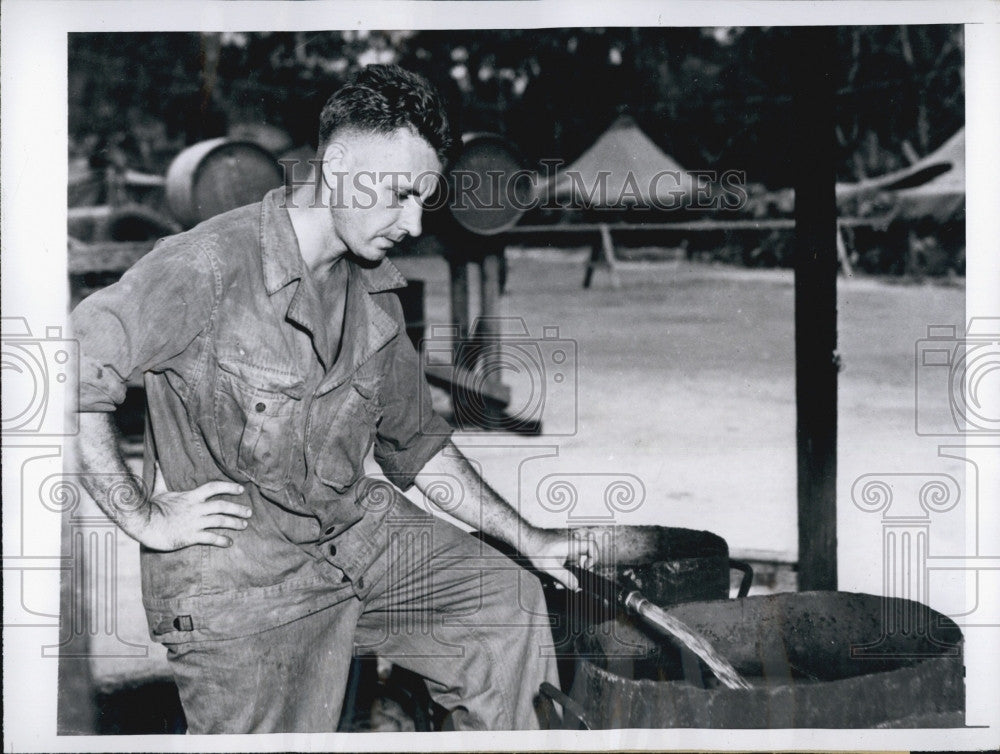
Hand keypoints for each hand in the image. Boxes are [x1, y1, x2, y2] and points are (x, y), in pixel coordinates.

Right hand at [126, 481, 251, 550]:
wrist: (143, 524)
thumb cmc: (150, 507)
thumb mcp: (158, 489)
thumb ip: (162, 476)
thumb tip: (158, 460)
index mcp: (191, 496)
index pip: (214, 487)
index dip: (229, 487)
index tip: (240, 490)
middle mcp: (196, 508)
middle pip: (222, 506)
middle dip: (238, 509)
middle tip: (249, 512)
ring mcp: (194, 522)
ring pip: (220, 522)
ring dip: (234, 523)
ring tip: (244, 525)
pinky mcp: (190, 536)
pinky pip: (210, 538)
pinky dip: (222, 540)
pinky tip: (230, 542)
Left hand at [521, 527, 597, 590]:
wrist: (525, 542)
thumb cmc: (536, 550)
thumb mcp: (550, 566)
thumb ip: (564, 577)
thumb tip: (576, 586)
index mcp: (571, 545)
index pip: (591, 546)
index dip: (594, 557)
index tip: (586, 567)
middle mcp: (571, 547)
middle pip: (582, 561)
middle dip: (575, 575)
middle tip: (568, 583)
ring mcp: (566, 551)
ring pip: (573, 566)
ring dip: (567, 577)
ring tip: (556, 584)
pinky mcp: (561, 556)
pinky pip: (567, 566)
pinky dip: (562, 574)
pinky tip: (553, 580)